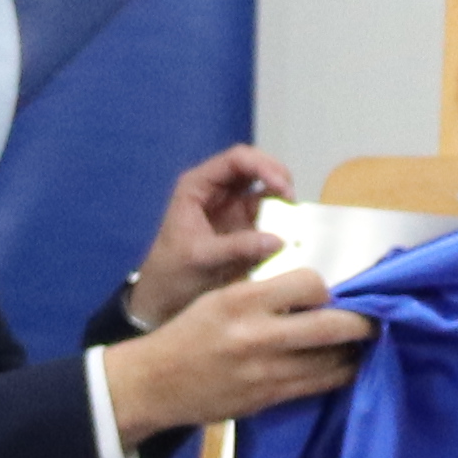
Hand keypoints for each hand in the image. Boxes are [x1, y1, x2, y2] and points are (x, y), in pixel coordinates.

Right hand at [110, 265, 371, 441]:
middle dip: (362, 322)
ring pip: (331, 361)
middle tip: (376, 318)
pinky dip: (338, 374)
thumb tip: (312, 293)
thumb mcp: (219, 298)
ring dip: (355, 352)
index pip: (308, 283)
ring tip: (365, 344)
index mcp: (242, 300)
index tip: (329, 293)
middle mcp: (257, 335)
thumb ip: (263, 295)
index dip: (325, 288)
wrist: (155, 383)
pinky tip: (346, 366)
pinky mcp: (268, 398)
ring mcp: (265, 372)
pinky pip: (317, 386)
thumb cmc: (188, 334)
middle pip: (331, 326)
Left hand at [122, 144, 298, 327]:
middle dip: (276, 175)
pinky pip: (266, 210)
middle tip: (292, 198)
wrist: (164, 298)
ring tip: (294, 212)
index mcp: (198, 185)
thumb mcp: (203, 258)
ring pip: (263, 185)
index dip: (263, 167)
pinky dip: (280, 214)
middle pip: (253, 165)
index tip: (283, 187)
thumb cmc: (174, 273)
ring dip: (281, 194)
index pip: (235, 160)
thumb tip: (279, 240)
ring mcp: (231, 205)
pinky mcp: (243, 224)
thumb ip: (238, 247)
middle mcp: (216, 188)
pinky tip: (290, 226)